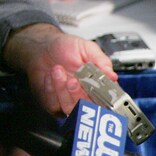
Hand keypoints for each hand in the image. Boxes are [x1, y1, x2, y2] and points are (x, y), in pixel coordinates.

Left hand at [1, 23, 116, 115]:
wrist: (43, 48)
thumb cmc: (65, 48)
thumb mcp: (87, 48)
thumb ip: (101, 61)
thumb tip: (112, 75)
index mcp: (99, 84)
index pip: (108, 99)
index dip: (103, 98)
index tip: (95, 89)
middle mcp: (86, 95)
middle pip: (89, 107)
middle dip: (79, 94)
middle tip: (73, 80)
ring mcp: (70, 100)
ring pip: (70, 107)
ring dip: (62, 90)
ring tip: (58, 71)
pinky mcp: (54, 103)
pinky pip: (54, 105)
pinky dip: (51, 89)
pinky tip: (51, 77)